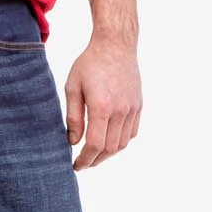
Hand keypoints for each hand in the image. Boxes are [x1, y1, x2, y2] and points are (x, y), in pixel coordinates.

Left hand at [65, 39, 141, 169]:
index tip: (76, 165)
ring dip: (108, 154)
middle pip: (109, 149)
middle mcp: (120, 111)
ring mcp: (132, 109)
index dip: (85, 160)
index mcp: (101, 106)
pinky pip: (131, 133)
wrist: (116, 45)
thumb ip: (73, 117)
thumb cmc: (90, 64)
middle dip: (95, 160)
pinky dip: (120, 142)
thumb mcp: (73, 87)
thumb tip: (73, 142)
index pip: (95, 145)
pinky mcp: (138, 106)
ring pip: (122, 144)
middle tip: (83, 163)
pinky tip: (109, 141)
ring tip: (95, 155)